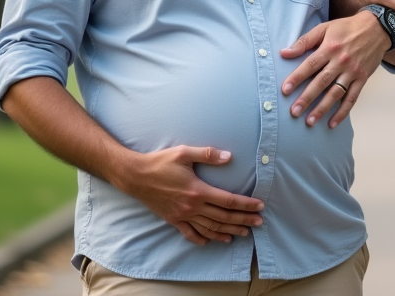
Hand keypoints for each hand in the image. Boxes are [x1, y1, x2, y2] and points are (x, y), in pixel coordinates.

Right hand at [116, 145, 264, 244]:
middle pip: (223, 217)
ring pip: (210, 228)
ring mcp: (182, 216)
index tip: (259, 206)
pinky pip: (190, 233)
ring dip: (228, 232)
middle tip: (259, 223)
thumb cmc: (160, 162)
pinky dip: (202, 239)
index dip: (246, 205)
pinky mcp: (173, 220)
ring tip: (242, 234)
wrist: (135, 177)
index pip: (228, 200)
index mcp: (198, 190)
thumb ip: (207, 154)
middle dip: (243, 220)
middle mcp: (192, 206)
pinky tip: (210, 241)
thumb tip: (228, 156)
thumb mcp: (184, 153)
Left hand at [280, 12, 390, 128]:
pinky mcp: (362, 79)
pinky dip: (342, 112)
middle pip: (321, 82)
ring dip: (322, 108)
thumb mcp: (325, 28)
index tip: (285, 90)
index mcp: (329, 48)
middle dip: (307, 98)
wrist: (377, 28)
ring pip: (336, 93)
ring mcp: (353, 72)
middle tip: (294, 112)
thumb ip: (304, 41)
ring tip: (310, 121)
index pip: (310, 65)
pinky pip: (352, 98)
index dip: (297, 78)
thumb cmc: (347, 28)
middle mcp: (341, 61)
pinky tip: (332, 123)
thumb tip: (284, 53)